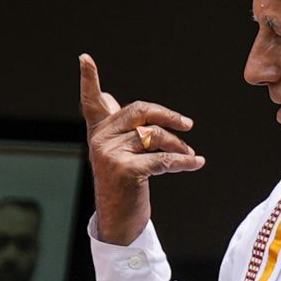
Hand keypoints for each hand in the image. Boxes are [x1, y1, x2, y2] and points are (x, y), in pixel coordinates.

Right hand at [79, 54, 203, 247]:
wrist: (118, 223)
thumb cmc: (122, 186)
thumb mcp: (118, 153)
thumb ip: (117, 126)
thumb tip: (109, 96)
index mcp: (98, 133)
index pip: (91, 102)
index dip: (88, 79)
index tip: (84, 58)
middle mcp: (99, 141)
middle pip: (140, 112)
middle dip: (167, 116)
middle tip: (187, 125)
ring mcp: (109, 155)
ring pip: (155, 137)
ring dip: (178, 146)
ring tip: (189, 155)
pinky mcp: (125, 170)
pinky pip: (163, 159)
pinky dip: (184, 162)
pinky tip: (196, 163)